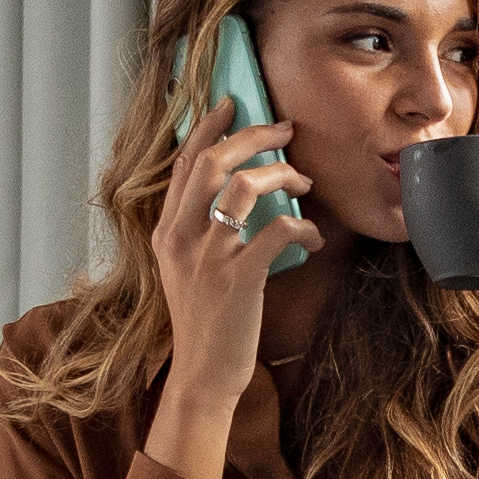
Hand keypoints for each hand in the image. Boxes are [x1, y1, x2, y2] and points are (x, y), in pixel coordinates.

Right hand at [145, 117, 311, 395]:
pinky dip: (302, 224)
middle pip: (210, 163)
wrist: (203, 374)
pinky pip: (276, 231)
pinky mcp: (238, 280)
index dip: (208, 128)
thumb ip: (197, 231)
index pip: (183, 165)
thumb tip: (234, 192)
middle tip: (283, 129)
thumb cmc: (204, 322)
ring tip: (304, 181)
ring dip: (281, 175)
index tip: (231, 104)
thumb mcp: (185, 270)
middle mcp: (180, 239)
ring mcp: (208, 258)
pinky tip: (313, 234)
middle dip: (251, 136)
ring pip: (243, 188)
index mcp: (166, 232)